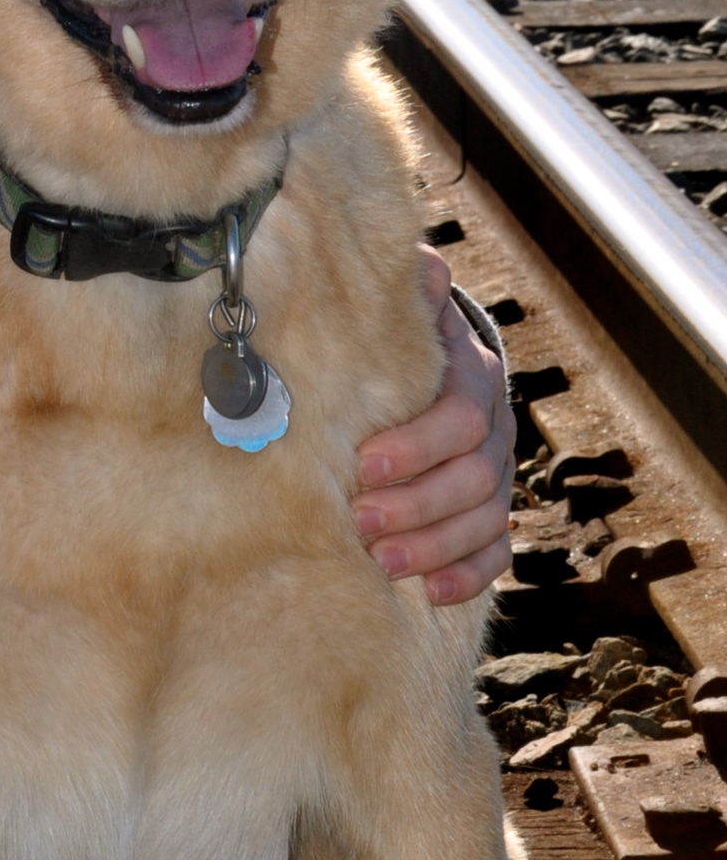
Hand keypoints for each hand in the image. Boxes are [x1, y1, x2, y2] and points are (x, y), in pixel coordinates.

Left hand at [351, 249, 515, 606]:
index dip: (419, 444)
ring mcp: (497, 477)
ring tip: (381, 563)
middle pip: (476, 478)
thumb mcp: (400, 308)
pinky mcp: (490, 518)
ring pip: (486, 521)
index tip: (364, 463)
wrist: (429, 366)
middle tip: (361, 522)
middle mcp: (494, 431)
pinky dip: (467, 576)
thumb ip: (408, 288)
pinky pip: (496, 555)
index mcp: (472, 377)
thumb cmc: (397, 339)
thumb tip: (420, 265)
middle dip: (418, 504)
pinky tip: (430, 593)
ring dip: (435, 546)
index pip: (463, 416)